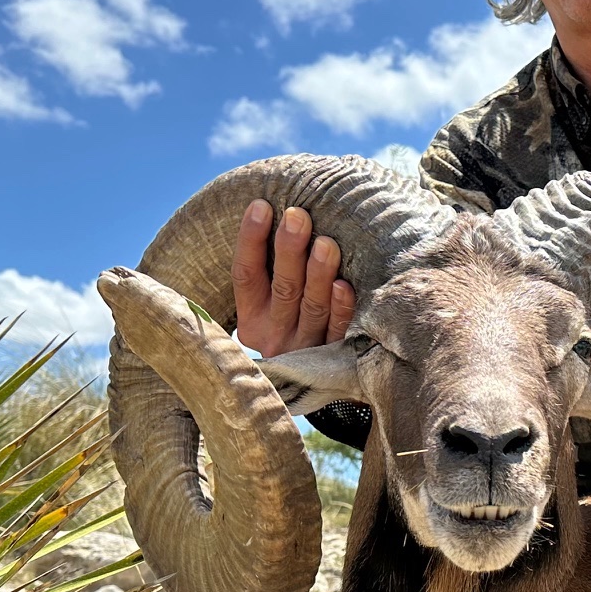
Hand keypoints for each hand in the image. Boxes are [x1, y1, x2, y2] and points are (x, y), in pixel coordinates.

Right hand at [232, 199, 355, 355]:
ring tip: (326, 243)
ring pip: (311, 308)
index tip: (261, 205)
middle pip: (282, 289)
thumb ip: (269, 269)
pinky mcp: (333, 357)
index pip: (245, 275)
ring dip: (318, 274)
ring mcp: (304, 348)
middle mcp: (274, 335)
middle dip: (289, 250)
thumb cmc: (288, 321)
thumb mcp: (267, 305)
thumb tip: (273, 209)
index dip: (251, 240)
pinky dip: (341, 308)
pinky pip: (338, 331)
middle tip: (298, 216)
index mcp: (251, 319)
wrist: (307, 386)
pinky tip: (344, 285)